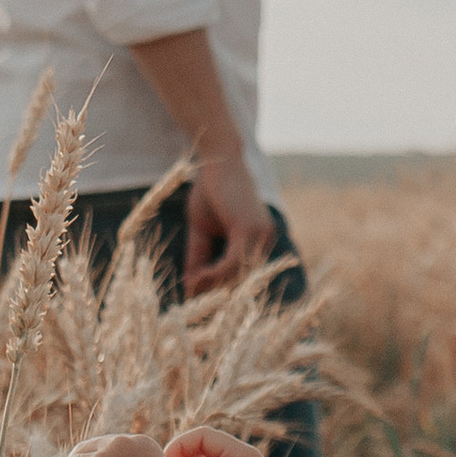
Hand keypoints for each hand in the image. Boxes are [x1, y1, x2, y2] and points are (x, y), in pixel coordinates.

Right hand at [185, 151, 274, 299]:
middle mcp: (265, 238)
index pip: (242, 273)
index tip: (195, 295)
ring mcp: (261, 235)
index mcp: (259, 239)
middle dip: (215, 291)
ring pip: (238, 273)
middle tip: (190, 297)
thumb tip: (190, 286)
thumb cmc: (210, 189)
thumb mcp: (202, 229)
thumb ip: (200, 256)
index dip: (218, 287)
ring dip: (213, 285)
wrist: (217, 159)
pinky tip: (197, 278)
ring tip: (190, 289)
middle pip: (241, 277)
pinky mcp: (250, 230)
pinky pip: (234, 263)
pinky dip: (215, 273)